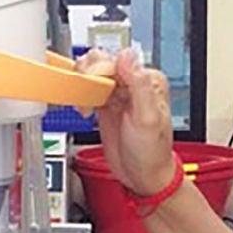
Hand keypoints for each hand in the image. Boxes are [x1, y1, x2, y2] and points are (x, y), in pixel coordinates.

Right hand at [78, 48, 175, 195]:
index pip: (118, 60)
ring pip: (92, 74)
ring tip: (84, 103)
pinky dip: (80, 97)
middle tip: (86, 93)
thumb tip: (127, 56)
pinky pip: (88, 90)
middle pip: (102, 62)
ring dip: (82, 84)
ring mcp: (118, 94)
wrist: (143, 176)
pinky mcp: (105, 105)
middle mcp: (133, 83)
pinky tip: (83, 110)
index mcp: (148, 80)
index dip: (101, 69)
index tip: (93, 84)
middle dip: (88, 74)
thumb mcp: (147, 118)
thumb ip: (139, 85)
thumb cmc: (152, 152)